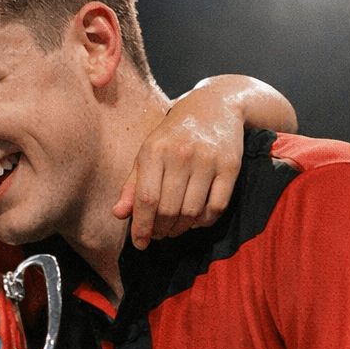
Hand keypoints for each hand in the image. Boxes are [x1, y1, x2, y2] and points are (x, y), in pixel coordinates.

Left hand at [113, 84, 245, 249]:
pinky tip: (196, 220)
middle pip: (168, 209)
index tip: (140, 243)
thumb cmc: (174, 134)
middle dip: (161, 229)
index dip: (141, 226)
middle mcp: (181, 154)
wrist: (216, 105)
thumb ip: (132, 185)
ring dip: (181, 228)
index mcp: (154, 150)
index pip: (145, 198)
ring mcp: (208, 159)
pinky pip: (217, 207)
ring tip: (175, 228)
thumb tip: (118, 214)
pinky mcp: (230, 165)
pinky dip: (204, 221)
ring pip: (192, 211)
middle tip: (159, 234)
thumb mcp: (147, 152)